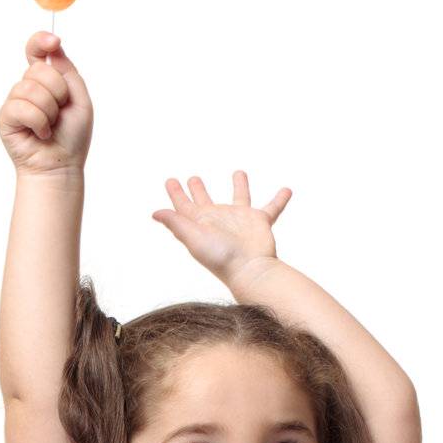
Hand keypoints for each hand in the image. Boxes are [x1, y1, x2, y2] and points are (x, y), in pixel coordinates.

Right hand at [0, 31, 93, 174]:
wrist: (61, 166)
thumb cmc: (72, 137)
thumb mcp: (80, 99)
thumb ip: (68, 72)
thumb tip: (53, 47)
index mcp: (46, 80)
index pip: (36, 51)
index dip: (40, 42)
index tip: (53, 41)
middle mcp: (28, 88)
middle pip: (38, 70)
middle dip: (57, 92)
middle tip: (60, 113)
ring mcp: (15, 101)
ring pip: (30, 88)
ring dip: (49, 110)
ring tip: (50, 126)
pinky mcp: (6, 117)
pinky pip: (21, 107)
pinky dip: (38, 122)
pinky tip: (41, 134)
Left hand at [151, 171, 291, 283]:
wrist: (250, 270)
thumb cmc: (221, 258)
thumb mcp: (193, 238)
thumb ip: (176, 223)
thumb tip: (155, 213)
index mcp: (201, 223)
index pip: (184, 205)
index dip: (176, 193)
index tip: (170, 180)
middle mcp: (219, 220)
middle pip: (206, 200)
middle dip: (198, 189)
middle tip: (192, 178)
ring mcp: (240, 220)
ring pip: (239, 197)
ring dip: (239, 185)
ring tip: (239, 172)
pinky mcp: (260, 222)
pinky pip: (272, 207)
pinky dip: (280, 199)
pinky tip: (287, 190)